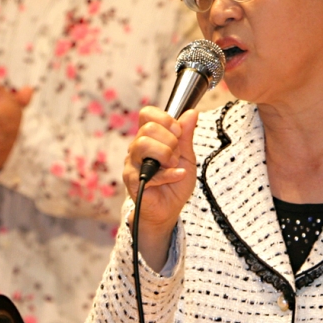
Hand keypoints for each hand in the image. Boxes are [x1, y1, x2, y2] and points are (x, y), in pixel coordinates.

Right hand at [123, 106, 198, 269]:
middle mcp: (137, 148)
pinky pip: (150, 172)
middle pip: (147, 128)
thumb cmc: (175, 183)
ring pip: (143, 144)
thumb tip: (191, 113)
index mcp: (149, 138)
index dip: (165, 119)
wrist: (168, 210)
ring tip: (173, 166)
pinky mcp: (132, 181)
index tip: (178, 133)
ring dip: (166, 155)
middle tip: (176, 157)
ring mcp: (132, 164)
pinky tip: (178, 176)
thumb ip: (186, 135)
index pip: (147, 114)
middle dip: (170, 141)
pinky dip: (170, 174)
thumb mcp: (187, 156)